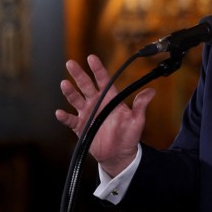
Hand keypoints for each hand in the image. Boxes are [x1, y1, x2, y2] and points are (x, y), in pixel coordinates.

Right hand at [55, 54, 154, 176]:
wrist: (119, 154)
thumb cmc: (129, 135)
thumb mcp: (137, 119)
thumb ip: (141, 105)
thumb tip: (151, 91)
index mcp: (110, 98)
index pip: (103, 80)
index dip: (97, 69)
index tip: (91, 58)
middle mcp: (97, 103)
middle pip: (86, 86)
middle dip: (78, 74)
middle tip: (71, 63)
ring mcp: (87, 114)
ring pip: (76, 99)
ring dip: (70, 92)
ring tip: (65, 84)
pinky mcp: (80, 127)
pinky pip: (70, 120)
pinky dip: (65, 117)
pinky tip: (60, 113)